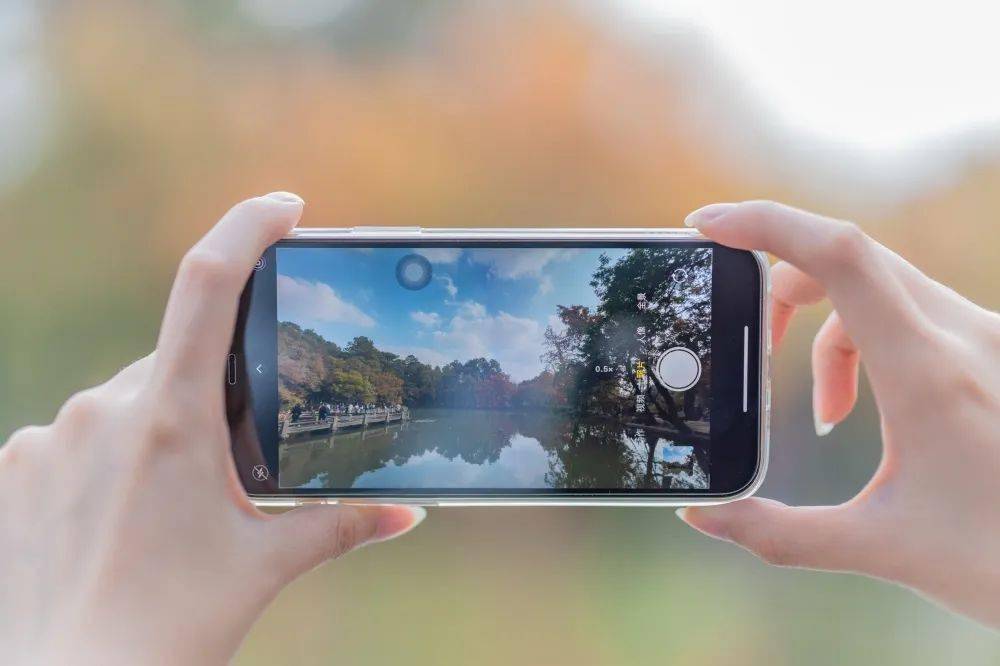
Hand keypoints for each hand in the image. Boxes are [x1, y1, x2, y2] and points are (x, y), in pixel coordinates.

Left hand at [0, 193, 424, 664]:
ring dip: (157, 433)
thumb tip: (411, 514)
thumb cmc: (175, 625)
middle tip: (229, 464)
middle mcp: (104, 411)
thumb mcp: (266, 564)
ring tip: (168, 510)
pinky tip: (116, 522)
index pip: (208, 286)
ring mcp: (49, 437)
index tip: (284, 207)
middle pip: (175, 364)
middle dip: (209, 397)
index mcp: (173, 420)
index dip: (247, 228)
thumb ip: (342, 525)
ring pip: (125, 404)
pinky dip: (107, 460)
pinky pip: (76, 438)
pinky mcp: (15, 466)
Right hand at [679, 201, 999, 627]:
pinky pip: (912, 310)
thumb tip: (703, 515)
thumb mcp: (882, 548)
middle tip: (750, 339)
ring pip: (880, 285)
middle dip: (782, 288)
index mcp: (929, 373)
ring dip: (828, 330)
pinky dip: (868, 342)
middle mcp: (964, 334)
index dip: (766, 224)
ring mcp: (985, 335)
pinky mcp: (992, 347)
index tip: (707, 227)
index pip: (839, 255)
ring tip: (828, 412)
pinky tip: (871, 408)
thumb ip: (779, 534)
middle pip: (848, 257)